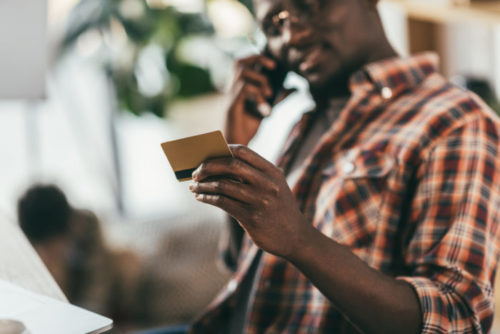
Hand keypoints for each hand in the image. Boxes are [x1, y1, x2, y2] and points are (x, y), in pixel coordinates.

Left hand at [189, 145, 307, 257]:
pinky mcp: (251, 218)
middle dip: (208, 166)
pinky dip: (207, 197)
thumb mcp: (274, 186)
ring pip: (222, 185)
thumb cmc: (278, 209)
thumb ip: (253, 175)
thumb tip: (215, 165)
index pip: (243, 151)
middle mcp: (267, 183)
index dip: (222, 149)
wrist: (295, 237)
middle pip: (230, 165)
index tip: (208, 154)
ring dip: (203, 185)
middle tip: (195, 172)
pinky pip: (222, 202)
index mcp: (272, 172)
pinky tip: (200, 197)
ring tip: (194, 187)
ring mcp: (259, 200)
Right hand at [224, 55, 275, 145]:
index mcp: (239, 87)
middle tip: (273, 67)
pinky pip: (244, 89)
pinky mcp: (231, 106)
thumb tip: (296, 87)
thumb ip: (279, 98)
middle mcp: (233, 89)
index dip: (257, 57)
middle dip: (257, 58)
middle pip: (238, 62)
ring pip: (242, 73)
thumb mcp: (267, 110)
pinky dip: (258, 96)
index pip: (244, 62)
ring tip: (268, 94)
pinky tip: (264, 109)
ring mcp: (230, 97)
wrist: (236, 148)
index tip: (274, 65)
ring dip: (260, 80)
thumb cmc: (247, 129)